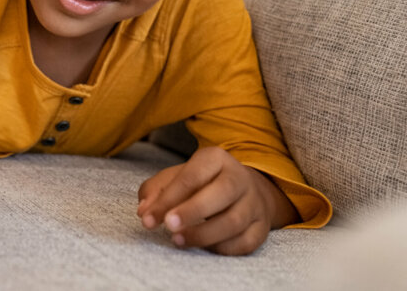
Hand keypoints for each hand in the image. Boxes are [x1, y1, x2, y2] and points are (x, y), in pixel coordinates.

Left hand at [136, 146, 297, 255]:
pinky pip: (244, 242)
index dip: (168, 198)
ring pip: (234, 221)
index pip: (193, 176)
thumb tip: (144, 211)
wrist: (242, 191)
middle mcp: (239, 178)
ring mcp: (254, 203)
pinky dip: (222, 248)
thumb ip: (156, 190)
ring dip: (203, 234)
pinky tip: (204, 247)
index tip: (148, 219)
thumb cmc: (201, 184)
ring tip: (178, 240)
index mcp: (217, 159)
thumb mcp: (177, 177)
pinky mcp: (261, 228)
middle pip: (222, 192)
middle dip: (192, 211)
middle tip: (168, 226)